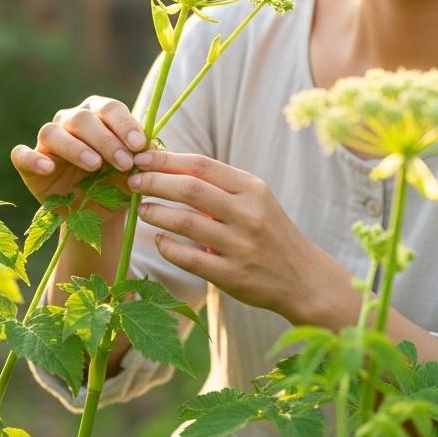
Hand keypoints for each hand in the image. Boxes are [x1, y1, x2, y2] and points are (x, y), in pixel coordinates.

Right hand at [11, 95, 147, 211]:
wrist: (97, 215)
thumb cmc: (118, 185)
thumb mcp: (135, 174)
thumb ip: (144, 159)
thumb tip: (153, 147)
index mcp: (99, 114)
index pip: (110, 109)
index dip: (125, 125)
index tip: (139, 145)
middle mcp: (71, 121)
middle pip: (83, 118)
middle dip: (106, 140)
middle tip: (124, 163)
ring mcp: (48, 141)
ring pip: (52, 132)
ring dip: (75, 147)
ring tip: (94, 165)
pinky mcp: (28, 163)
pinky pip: (21, 154)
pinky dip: (33, 158)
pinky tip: (49, 168)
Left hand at [127, 149, 349, 324]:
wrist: (304, 278)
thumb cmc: (270, 233)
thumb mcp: (256, 201)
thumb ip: (220, 186)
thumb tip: (168, 166)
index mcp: (253, 188)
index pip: (201, 165)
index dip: (165, 160)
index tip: (141, 158)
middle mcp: (248, 214)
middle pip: (189, 190)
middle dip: (153, 182)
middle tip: (132, 181)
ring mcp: (241, 246)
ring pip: (185, 223)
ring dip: (155, 213)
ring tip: (141, 209)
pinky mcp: (233, 276)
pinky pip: (189, 258)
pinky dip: (167, 247)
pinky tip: (159, 240)